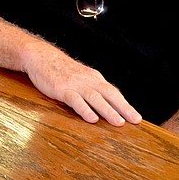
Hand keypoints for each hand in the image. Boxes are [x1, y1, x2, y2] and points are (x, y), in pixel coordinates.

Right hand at [25, 51, 141, 125]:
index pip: (113, 92)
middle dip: (123, 108)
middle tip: (135, 120)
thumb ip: (93, 88)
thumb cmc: (62, 70)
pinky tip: (92, 119)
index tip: (136, 117)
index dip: (125, 105)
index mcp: (94, 78)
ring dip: (108, 110)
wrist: (41, 57)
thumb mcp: (81, 77)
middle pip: (109, 94)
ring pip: (95, 97)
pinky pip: (75, 100)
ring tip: (118, 122)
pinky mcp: (62, 89)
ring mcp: (75, 84)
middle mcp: (88, 80)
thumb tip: (107, 104)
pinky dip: (84, 109)